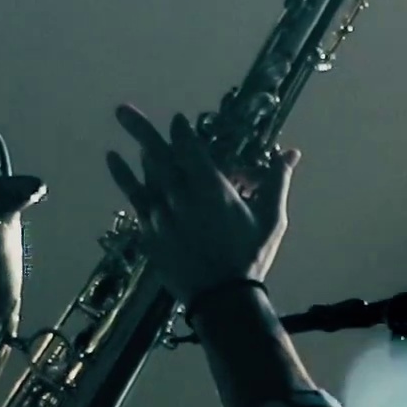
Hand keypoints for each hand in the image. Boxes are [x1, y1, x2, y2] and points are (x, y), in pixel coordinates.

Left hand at [104, 104, 301, 303]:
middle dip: (140, 129)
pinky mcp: (150, 232)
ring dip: (141, 154)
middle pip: (156, 153)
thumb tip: (292, 153)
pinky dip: (124, 177)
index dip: (182, 131)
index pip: (189, 146)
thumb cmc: (250, 256)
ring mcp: (161, 213)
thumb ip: (276, 180)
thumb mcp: (271, 218)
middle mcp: (180, 193)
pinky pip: (133, 197)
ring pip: (145, 174)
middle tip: (121, 109)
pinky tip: (115, 161)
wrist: (222, 297)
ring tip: (132, 140)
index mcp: (210, 186)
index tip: (179, 121)